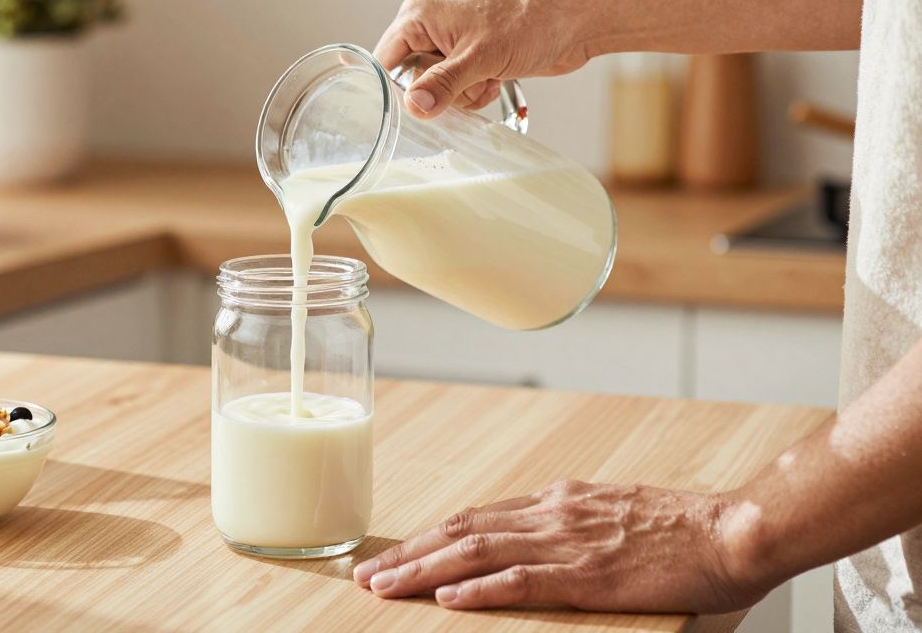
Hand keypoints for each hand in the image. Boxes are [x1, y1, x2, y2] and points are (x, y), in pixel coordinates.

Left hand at [352, 480, 771, 612]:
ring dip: (425, 571)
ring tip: (386, 586)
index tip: (396, 554)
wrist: (733, 531)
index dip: (430, 537)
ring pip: (477, 552)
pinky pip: (522, 580)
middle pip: (462, 530)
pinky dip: (480, 589)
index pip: (476, 517)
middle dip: (410, 554)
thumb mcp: (613, 514)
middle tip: (367, 574)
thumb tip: (535, 544)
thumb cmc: (682, 530)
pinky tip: (449, 600)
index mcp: (557, 502)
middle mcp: (552, 514)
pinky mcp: (588, 574)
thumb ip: (571, 525)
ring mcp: (567, 542)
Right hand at [374, 0, 592, 118]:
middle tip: (468, 81)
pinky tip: (494, 79)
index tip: (423, 103)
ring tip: (487, 76)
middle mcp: (428, 30)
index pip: (384, 64)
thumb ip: (443, 84)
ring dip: (463, 96)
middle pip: (409, 82)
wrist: (572, 23)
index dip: (399, 89)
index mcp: (418, 17)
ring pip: (435, 93)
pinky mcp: (467, 61)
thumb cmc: (529, 22)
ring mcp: (448, 46)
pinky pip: (456, 93)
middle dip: (441, 93)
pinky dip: (475, 94)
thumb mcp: (480, 58)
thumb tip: (414, 107)